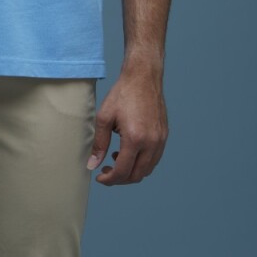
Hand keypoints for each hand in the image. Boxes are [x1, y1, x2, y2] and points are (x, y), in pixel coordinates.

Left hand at [86, 68, 167, 184]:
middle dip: (120, 178)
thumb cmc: (123, 94)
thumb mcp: (104, 117)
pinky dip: (141, 163)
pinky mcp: (163, 136)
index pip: (123, 171)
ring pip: (147, 170)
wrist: (143, 77)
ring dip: (131, 171)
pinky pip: (154, 159)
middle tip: (106, 171)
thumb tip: (92, 164)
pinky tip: (129, 152)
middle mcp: (151, 143)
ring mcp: (160, 140)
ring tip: (116, 160)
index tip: (100, 177)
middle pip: (136, 175)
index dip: (109, 179)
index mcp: (135, 139)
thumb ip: (99, 143)